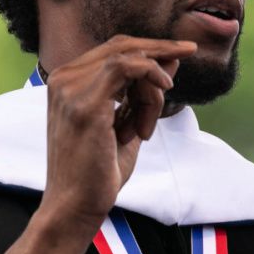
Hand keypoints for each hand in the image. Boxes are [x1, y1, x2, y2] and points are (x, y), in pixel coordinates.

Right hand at [39, 35, 196, 236]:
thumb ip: (143, 93)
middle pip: (120, 45)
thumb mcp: (127, 124)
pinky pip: (127, 68)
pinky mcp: (84, 103)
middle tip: (190, 51)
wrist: (74, 208)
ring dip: (153, 89)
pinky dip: (151, 77)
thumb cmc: (97, 173)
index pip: (112, 50)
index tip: (180, 52)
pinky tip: (163, 90)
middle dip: (160, 49)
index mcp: (67, 83)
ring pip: (129, 60)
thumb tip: (170, 63)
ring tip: (146, 127)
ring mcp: (70, 89)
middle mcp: (63, 79)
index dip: (148, 48)